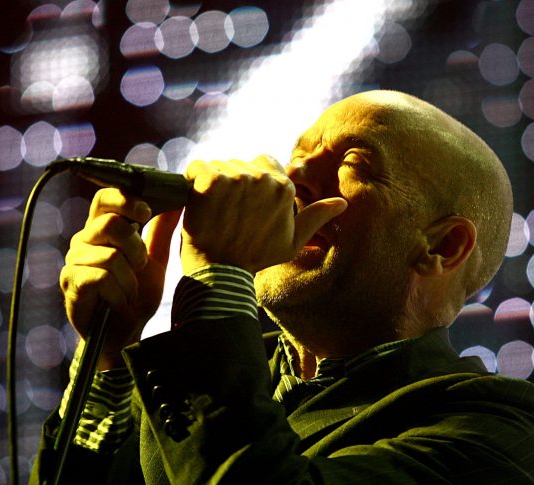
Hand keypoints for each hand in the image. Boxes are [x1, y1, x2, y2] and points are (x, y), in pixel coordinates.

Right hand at [59, 188, 180, 369]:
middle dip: (135, 248)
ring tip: (129, 292)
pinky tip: (119, 302)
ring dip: (129, 279)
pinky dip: (119, 293)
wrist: (125, 333)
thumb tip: (175, 202)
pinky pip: (101, 277)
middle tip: (140, 268)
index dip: (125, 200)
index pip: (104, 199)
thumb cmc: (137, 295)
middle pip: (109, 224)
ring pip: (110, 255)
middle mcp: (83, 241)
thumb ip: (161, 231)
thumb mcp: (156, 260)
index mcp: (101, 230)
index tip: (146, 212)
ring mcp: (73, 261)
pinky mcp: (71, 282)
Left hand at [181, 155, 346, 273]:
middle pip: (240, 164)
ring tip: (212, 211)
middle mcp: (262, 178)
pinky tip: (197, 201)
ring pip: (219, 165)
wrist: (221, 271)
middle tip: (226, 212)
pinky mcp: (210, 180)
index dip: (251, 182)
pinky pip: (197, 167)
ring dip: (212, 183)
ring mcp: (236, 178)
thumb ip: (316, 217)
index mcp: (283, 187)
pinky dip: (192, 180)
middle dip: (231, 182)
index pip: (265, 163)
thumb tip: (342, 203)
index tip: (242, 204)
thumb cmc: (256, 257)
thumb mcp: (293, 241)